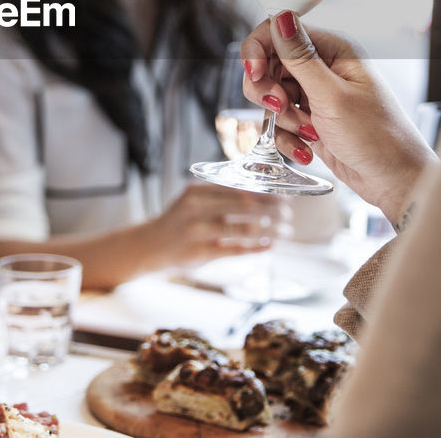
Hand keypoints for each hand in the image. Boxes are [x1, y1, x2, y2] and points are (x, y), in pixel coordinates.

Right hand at [149, 182, 289, 267]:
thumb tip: (262, 192)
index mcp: (198, 191)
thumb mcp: (194, 199)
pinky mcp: (200, 253)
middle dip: (273, 209)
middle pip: (245, 206)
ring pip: (244, 229)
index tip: (284, 195)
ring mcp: (198, 231)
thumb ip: (221, 194)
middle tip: (289, 214)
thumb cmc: (180, 220)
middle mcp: (197, 208)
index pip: (240, 187)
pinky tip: (270, 246)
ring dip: (270, 230)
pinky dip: (256, 247)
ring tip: (286, 232)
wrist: (150, 245)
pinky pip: (235, 249)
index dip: (266, 191)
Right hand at [242, 12, 435, 227]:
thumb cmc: (377, 136)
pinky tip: (306, 149)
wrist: (395, 181)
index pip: (278, 32)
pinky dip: (286, 137)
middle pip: (268, 65)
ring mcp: (316, 94)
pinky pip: (281, 122)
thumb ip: (300, 57)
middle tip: (283, 108)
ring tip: (308, 133)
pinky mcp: (311, 119)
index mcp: (333, 49)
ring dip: (282, 119)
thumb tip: (280, 16)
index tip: (254, 75)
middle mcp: (323, 67)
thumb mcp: (332, 96)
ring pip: (271, 96)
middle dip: (268, 91)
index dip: (258, 51)